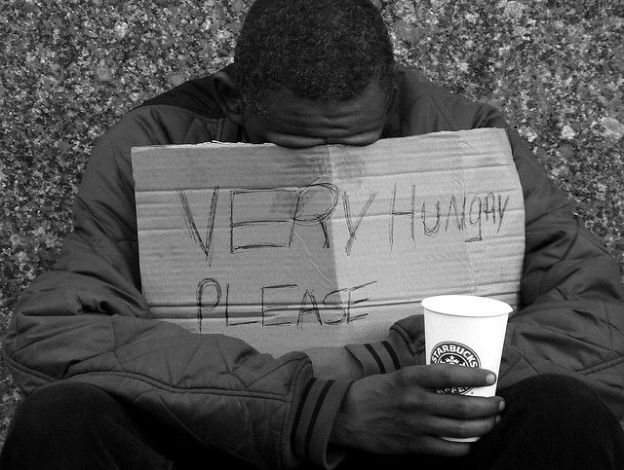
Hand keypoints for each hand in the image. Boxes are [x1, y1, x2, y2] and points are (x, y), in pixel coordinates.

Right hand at [331, 364, 502, 456]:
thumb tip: (455, 379)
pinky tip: (469, 442)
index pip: (448, 374)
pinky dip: (463, 447)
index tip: (490, 375)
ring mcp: (415, 425)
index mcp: (409, 378)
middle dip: (487, 406)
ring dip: (482, 426)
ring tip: (492, 421)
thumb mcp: (397, 375)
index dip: (473, 374)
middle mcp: (414, 401)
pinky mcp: (412, 445)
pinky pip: (446, 449)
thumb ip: (422, 379)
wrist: (346, 415)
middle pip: (461, 405)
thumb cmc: (373, 391)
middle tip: (499, 403)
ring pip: (460, 429)